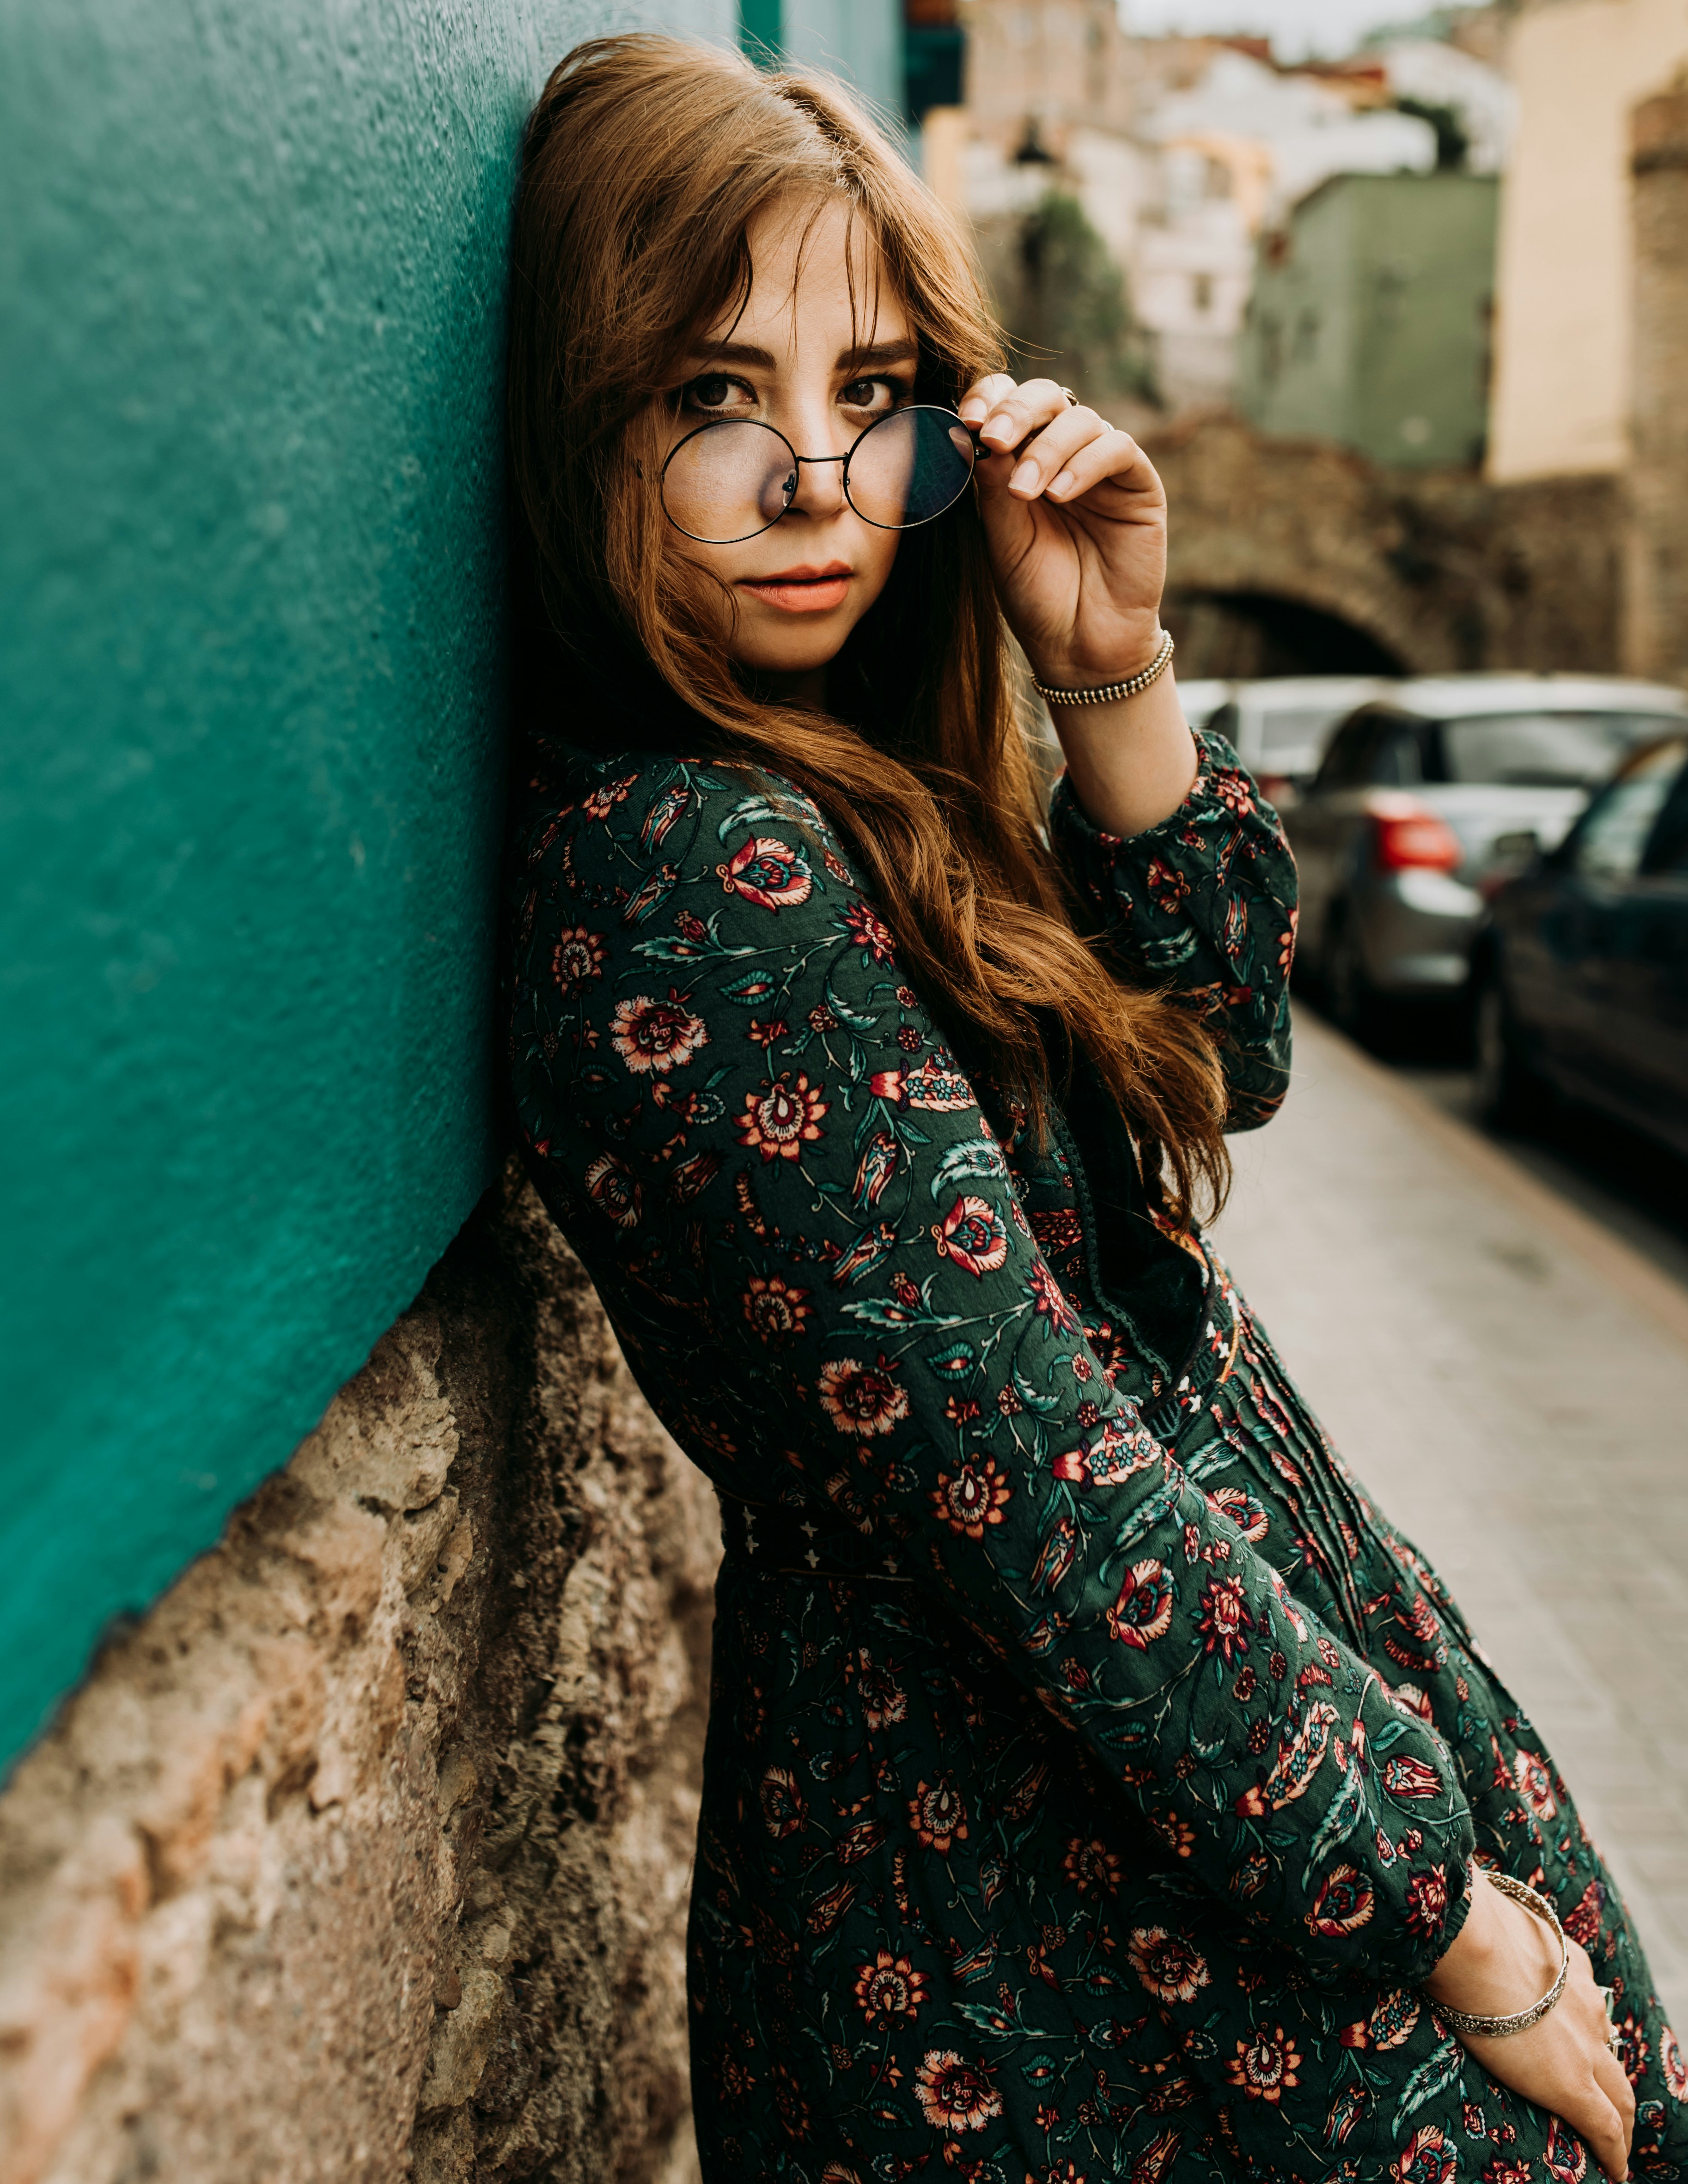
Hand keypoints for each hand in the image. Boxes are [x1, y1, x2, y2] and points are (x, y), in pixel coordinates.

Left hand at [958, 374, 1166, 687]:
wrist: (1079, 645)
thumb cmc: (1036, 594)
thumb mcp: (1002, 539)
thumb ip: (992, 488)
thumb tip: (977, 434)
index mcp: (1023, 459)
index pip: (1008, 403)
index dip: (988, 398)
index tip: (965, 421)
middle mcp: (1064, 454)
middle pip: (1046, 397)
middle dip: (1015, 411)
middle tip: (992, 439)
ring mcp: (1103, 467)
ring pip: (1080, 419)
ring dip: (1046, 448)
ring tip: (1025, 491)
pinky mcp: (1139, 485)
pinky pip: (1117, 449)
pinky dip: (1085, 464)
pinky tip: (1060, 495)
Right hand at [1425, 1867, 1634, 2180]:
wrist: (1472, 1945)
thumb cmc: (1466, 1921)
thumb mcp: (1490, 1917)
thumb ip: (1488, 1927)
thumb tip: (1455, 1921)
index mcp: (1566, 1962)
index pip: (1583, 2001)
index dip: (1583, 2025)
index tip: (1576, 2038)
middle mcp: (1585, 2004)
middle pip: (1609, 2052)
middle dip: (1610, 2078)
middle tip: (1606, 2101)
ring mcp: (1585, 2046)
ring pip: (1619, 2093)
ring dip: (1619, 2115)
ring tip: (1617, 2141)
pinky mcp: (1573, 2086)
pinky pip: (1605, 2128)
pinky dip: (1615, 2152)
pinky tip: (1615, 2169)